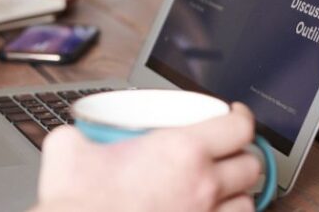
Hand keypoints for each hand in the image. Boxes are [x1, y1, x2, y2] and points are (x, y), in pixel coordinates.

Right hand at [34, 104, 261, 211]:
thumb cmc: (79, 204)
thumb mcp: (68, 151)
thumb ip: (78, 136)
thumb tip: (75, 136)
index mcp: (181, 151)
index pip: (238, 128)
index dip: (241, 118)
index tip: (235, 116)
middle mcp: (202, 185)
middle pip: (250, 165)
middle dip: (240, 156)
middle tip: (225, 153)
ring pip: (247, 202)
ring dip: (236, 192)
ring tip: (220, 188)